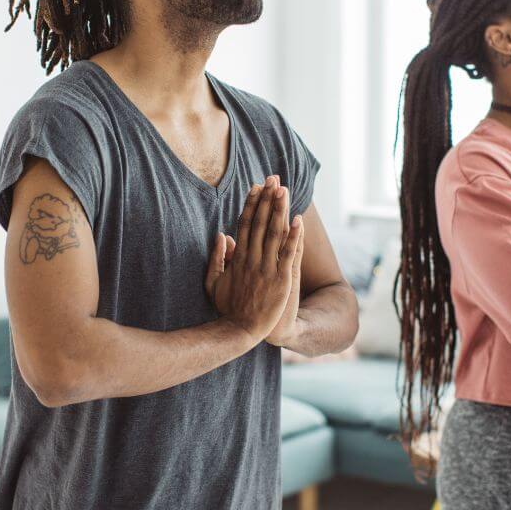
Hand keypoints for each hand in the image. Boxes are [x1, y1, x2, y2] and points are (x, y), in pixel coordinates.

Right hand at [203, 176, 300, 340]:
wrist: (240, 331)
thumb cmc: (227, 308)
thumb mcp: (213, 282)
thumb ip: (216, 258)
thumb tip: (221, 235)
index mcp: (238, 258)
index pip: (245, 224)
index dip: (251, 204)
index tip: (256, 187)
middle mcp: (252, 259)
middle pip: (261, 223)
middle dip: (267, 199)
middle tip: (273, 178)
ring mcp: (267, 268)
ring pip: (274, 233)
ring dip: (279, 210)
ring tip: (284, 190)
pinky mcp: (281, 279)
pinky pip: (288, 254)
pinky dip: (293, 237)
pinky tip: (297, 220)